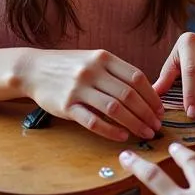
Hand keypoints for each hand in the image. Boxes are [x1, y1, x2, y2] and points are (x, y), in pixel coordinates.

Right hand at [27, 50, 163, 143]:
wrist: (33, 69)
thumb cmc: (69, 66)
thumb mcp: (93, 59)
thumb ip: (116, 72)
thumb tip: (146, 92)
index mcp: (103, 58)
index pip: (137, 78)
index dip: (152, 96)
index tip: (160, 110)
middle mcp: (92, 71)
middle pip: (129, 95)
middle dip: (147, 113)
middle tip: (157, 126)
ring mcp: (79, 89)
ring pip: (115, 109)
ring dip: (134, 123)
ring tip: (145, 133)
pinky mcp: (67, 106)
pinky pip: (93, 121)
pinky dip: (111, 130)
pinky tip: (122, 136)